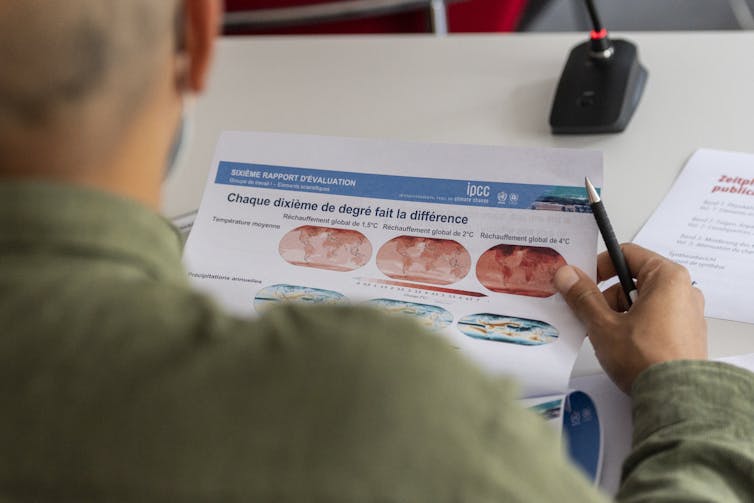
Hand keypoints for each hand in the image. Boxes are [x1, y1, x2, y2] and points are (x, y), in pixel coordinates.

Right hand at [554, 243, 706, 393]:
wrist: (676, 400)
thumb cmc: (646, 358)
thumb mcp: (603, 324)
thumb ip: (582, 296)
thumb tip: (567, 274)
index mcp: (667, 277)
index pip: (626, 254)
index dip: (599, 266)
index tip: (581, 283)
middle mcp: (683, 290)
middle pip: (632, 280)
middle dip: (607, 297)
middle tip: (591, 317)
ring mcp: (687, 313)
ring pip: (641, 301)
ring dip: (619, 315)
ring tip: (608, 339)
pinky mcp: (686, 334)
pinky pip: (653, 319)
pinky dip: (634, 327)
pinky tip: (623, 347)